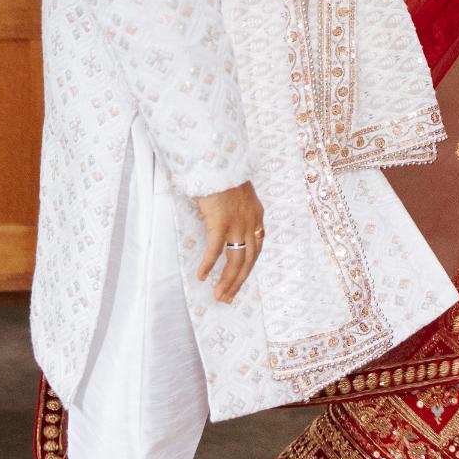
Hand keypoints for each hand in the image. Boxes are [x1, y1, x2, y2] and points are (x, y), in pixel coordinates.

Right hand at [195, 180, 264, 302]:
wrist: (219, 161)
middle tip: (227, 298)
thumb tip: (226, 223)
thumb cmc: (223, 176)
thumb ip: (237, 212)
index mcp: (257, 216)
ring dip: (227, 280)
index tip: (239, 281)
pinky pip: (215, 249)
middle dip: (238, 281)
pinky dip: (209, 265)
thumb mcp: (239, 196)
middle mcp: (251, 223)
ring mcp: (237, 223)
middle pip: (249, 260)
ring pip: (236, 260)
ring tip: (218, 295)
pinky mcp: (221, 222)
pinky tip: (202, 276)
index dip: (248, 268)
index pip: (256, 249)